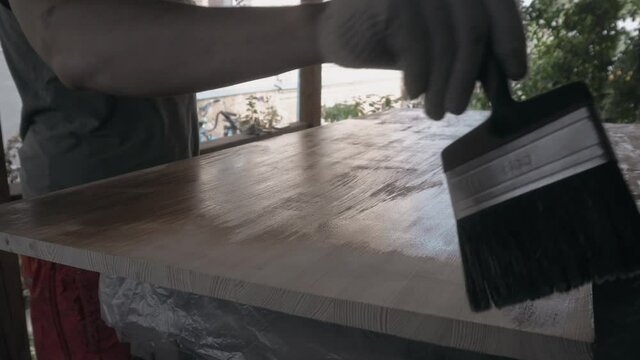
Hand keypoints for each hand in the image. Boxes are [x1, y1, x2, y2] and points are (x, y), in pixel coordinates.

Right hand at [318, 0, 526, 119]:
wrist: (333, 30)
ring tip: (435, 111)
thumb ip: (468, 44)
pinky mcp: (393, 1)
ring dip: (443, 85)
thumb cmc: (390, 37)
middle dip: (467, 77)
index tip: (515, 74)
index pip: (498, 3)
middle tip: (458, 108)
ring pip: (447, 42)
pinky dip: (418, 75)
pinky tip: (412, 92)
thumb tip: (503, 71)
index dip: (511, 39)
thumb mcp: (437, 40)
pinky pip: (419, 46)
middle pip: (473, 29)